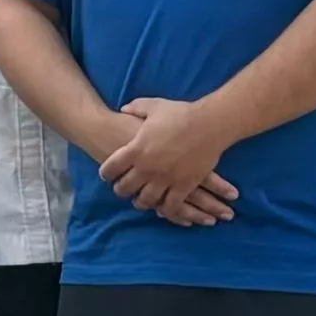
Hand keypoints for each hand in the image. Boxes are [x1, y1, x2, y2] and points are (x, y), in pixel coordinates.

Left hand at [97, 95, 239, 225]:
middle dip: (121, 190)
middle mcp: (147, 167)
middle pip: (125, 187)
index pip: (111, 168)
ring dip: (141, 202)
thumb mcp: (153, 106)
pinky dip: (165, 210)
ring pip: (146, 200)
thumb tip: (123, 109)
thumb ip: (136, 108)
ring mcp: (166, 179)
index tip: (106, 175)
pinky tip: (162, 209)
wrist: (209, 124)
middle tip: (121, 190)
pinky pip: (171, 206)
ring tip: (140, 201)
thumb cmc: (181, 113)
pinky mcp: (184, 186)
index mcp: (136, 149)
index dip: (106, 173)